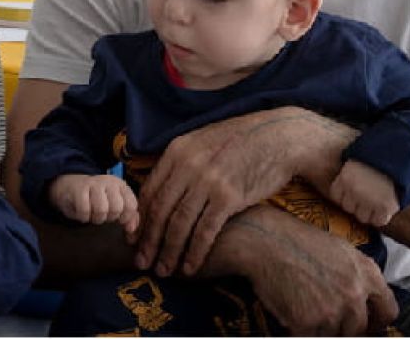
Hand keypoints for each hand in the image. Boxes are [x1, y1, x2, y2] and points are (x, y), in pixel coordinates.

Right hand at [49, 174, 138, 234]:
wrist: (70, 186)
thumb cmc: (95, 199)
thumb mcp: (114, 204)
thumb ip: (127, 216)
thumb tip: (131, 229)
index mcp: (120, 185)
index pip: (131, 204)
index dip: (126, 217)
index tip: (118, 220)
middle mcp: (108, 182)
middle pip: (117, 207)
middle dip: (109, 217)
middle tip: (102, 215)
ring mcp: (93, 183)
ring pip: (101, 209)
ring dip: (96, 218)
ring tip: (92, 214)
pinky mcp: (79, 189)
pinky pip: (85, 210)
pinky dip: (83, 217)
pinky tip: (82, 212)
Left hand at [136, 107, 353, 275]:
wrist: (277, 138)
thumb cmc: (239, 143)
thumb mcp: (202, 142)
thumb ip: (180, 163)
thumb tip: (160, 189)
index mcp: (177, 150)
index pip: (149, 190)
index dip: (139, 218)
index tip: (133, 239)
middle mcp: (187, 164)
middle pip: (160, 210)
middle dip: (149, 240)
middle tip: (142, 263)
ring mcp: (207, 180)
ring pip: (179, 224)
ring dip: (169, 251)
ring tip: (163, 270)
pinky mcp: (228, 197)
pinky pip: (205, 231)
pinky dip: (194, 252)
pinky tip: (189, 267)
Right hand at [219, 205, 398, 334]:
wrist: (261, 239)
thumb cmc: (294, 239)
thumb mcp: (336, 248)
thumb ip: (356, 274)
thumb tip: (363, 301)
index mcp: (366, 271)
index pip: (388, 311)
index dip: (375, 319)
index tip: (364, 322)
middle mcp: (355, 293)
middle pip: (360, 328)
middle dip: (343, 325)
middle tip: (323, 313)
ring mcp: (334, 310)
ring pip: (336, 334)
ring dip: (321, 327)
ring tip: (302, 305)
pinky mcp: (311, 323)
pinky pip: (310, 336)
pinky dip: (299, 328)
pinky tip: (289, 308)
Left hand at [330, 160, 399, 226]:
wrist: (397, 159)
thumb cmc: (374, 162)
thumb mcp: (354, 165)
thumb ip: (345, 179)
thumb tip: (340, 196)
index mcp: (345, 178)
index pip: (335, 197)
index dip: (343, 196)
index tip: (350, 193)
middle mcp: (354, 191)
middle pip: (348, 208)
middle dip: (355, 204)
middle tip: (365, 197)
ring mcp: (369, 200)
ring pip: (362, 217)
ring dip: (368, 212)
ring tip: (375, 202)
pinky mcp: (385, 208)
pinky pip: (378, 221)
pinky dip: (381, 217)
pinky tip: (383, 208)